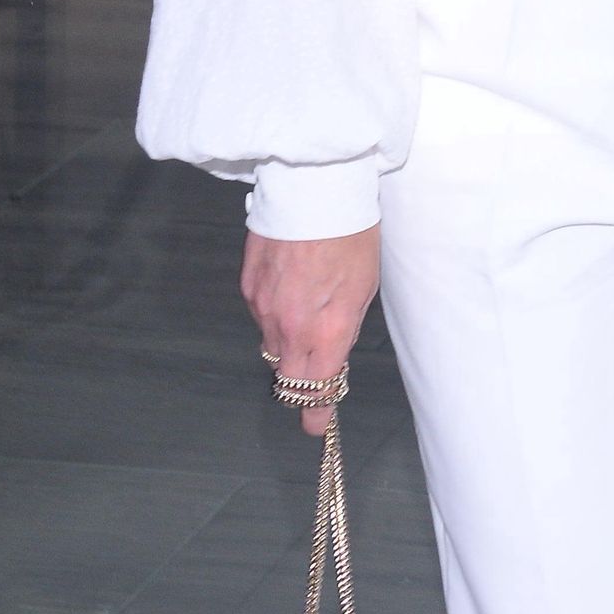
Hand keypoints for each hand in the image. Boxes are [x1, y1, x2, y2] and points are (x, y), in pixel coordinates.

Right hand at [242, 228, 381, 434]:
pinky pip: (261, 315)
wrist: (314, 189)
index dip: (315, 413)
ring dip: (290, 342)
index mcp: (326, 331)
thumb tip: (334, 355)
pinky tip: (293, 286)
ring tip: (310, 310)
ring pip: (273, 345)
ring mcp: (262, 308)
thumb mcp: (365, 287)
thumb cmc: (351, 233)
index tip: (317, 424)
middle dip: (301, 383)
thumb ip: (346, 329)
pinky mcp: (247, 287)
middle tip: (315, 376)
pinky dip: (276, 312)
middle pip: (288, 378)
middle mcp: (289, 327)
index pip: (314, 391)